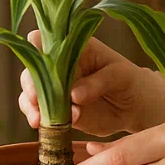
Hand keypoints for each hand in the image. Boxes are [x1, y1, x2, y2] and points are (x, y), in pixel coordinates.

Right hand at [18, 31, 158, 135]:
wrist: (133, 107)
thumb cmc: (128, 80)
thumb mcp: (120, 75)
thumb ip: (98, 82)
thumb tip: (74, 96)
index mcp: (74, 47)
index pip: (46, 39)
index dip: (37, 49)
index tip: (40, 65)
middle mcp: (59, 66)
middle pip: (32, 69)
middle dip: (31, 84)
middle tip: (36, 99)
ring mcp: (56, 88)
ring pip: (30, 93)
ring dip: (31, 105)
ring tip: (39, 119)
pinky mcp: (57, 109)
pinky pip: (39, 112)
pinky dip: (38, 118)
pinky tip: (43, 125)